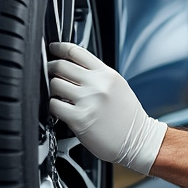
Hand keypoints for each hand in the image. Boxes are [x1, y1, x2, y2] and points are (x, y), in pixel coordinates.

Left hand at [47, 42, 165, 174]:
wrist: (138, 140)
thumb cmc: (128, 116)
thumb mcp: (118, 86)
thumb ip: (97, 75)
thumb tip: (73, 67)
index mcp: (107, 74)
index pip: (77, 52)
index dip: (60, 48)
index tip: (53, 49)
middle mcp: (97, 85)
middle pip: (61, 65)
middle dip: (50, 67)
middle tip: (48, 72)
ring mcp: (88, 101)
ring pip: (55, 84)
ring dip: (52, 89)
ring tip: (57, 94)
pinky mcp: (79, 119)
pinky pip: (54, 105)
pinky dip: (53, 106)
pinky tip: (59, 108)